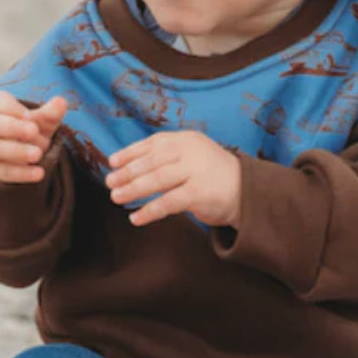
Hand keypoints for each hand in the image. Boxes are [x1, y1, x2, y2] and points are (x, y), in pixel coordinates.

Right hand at [0, 90, 67, 182]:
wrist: (14, 154)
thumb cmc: (28, 128)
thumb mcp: (40, 120)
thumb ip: (49, 113)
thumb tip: (61, 102)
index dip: (13, 109)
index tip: (30, 115)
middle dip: (14, 128)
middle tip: (33, 131)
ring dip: (18, 152)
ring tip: (37, 154)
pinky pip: (4, 171)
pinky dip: (22, 173)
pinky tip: (39, 173)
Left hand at [106, 130, 241, 228]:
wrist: (248, 192)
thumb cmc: (213, 175)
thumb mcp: (194, 156)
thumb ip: (169, 157)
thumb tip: (131, 166)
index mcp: (187, 139)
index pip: (153, 143)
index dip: (130, 152)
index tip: (112, 161)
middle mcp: (191, 151)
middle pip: (152, 161)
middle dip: (127, 173)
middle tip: (110, 183)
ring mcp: (196, 171)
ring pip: (157, 180)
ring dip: (133, 189)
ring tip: (116, 197)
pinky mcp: (199, 193)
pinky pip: (168, 202)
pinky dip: (149, 211)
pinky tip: (136, 217)